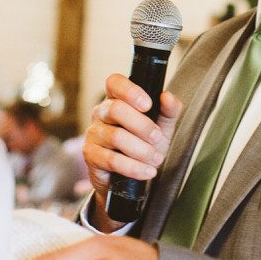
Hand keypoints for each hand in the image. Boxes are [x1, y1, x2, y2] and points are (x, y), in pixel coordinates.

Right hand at [84, 75, 182, 227]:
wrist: (132, 177)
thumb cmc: (145, 144)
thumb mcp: (162, 126)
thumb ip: (169, 110)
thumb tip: (167, 96)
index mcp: (117, 99)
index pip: (114, 82)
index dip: (130, 91)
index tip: (148, 105)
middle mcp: (101, 113)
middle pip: (116, 109)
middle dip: (143, 126)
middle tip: (157, 138)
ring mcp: (93, 133)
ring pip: (116, 136)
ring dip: (142, 150)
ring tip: (156, 159)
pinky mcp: (90, 155)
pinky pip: (112, 160)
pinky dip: (134, 167)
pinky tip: (147, 171)